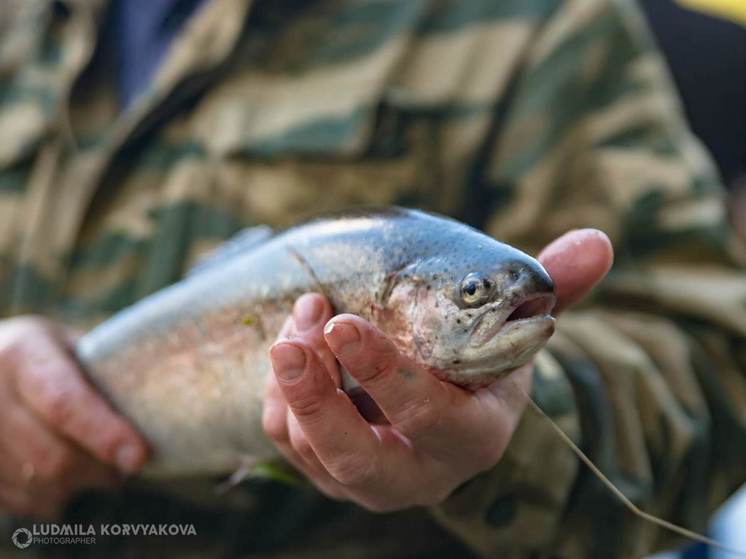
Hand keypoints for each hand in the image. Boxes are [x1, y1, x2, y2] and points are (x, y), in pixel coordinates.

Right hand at [0, 317, 147, 517]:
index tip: (138, 457)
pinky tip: (65, 478)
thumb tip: (162, 403)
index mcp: (22, 353)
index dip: (104, 434)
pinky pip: (21, 500)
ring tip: (98, 468)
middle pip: (53, 456)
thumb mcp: (69, 344)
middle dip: (100, 469)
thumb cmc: (44, 354)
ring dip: (79, 486)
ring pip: (39, 484)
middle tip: (127, 465)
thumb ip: (104, 370)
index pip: (64, 403)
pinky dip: (52, 498)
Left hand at [263, 229, 612, 511]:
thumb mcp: (512, 325)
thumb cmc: (478, 355)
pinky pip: (288, 445)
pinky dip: (280, 396)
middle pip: (361, 460)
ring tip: (299, 319)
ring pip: (315, 452)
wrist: (444, 394)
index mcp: (475, 435)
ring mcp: (373, 480)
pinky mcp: (332, 475)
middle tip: (293, 338)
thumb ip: (552, 286)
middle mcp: (423, 472)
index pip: (433, 419)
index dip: (387, 377)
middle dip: (318, 399)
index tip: (343, 323)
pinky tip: (296, 348)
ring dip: (293, 384)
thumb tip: (598, 241)